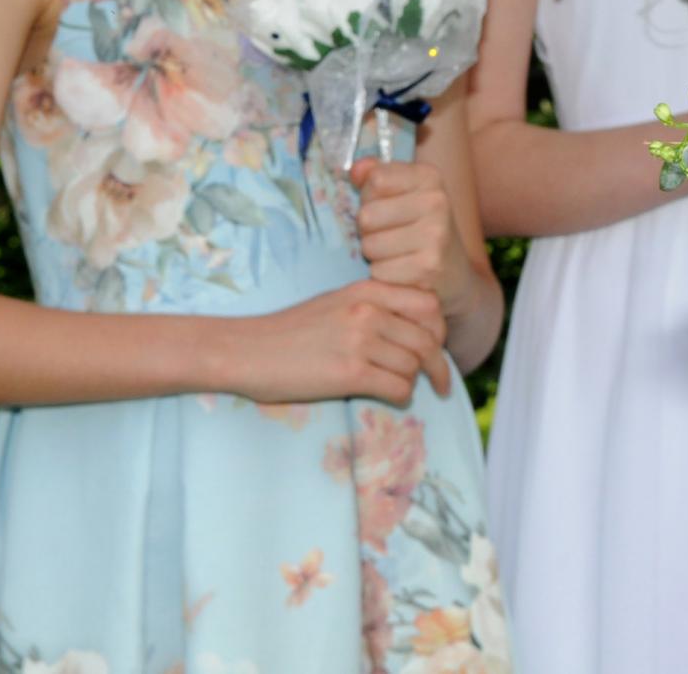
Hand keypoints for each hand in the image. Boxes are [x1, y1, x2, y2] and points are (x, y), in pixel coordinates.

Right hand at [228, 279, 451, 407]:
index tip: (438, 347)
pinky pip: (398, 388)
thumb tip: (416, 331)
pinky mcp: (350, 373)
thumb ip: (375, 309)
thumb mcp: (337, 303)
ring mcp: (360, 341)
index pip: (429, 304)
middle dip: (437, 365)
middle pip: (428, 339)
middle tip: (441, 382)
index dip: (440, 329)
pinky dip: (401, 396)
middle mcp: (369, 311)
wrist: (246, 350)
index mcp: (368, 290)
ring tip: (399, 388)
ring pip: (414, 366)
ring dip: (412, 381)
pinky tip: (390, 396)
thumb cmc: (290, 331)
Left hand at [351, 158, 478, 319]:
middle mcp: (437, 201)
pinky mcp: (429, 266)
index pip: (375, 180)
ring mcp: (436, 234)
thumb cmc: (419, 230)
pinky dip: (384, 276)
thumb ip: (375, 175)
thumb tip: (355, 170)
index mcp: (429, 177)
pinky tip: (402, 272)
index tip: (387, 207)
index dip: (370, 198)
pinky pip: (379, 271)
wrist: (455, 274)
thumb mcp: (402, 195)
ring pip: (370, 245)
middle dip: (368, 231)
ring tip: (396, 255)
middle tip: (390, 236)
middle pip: (367, 215)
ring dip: (375, 256)